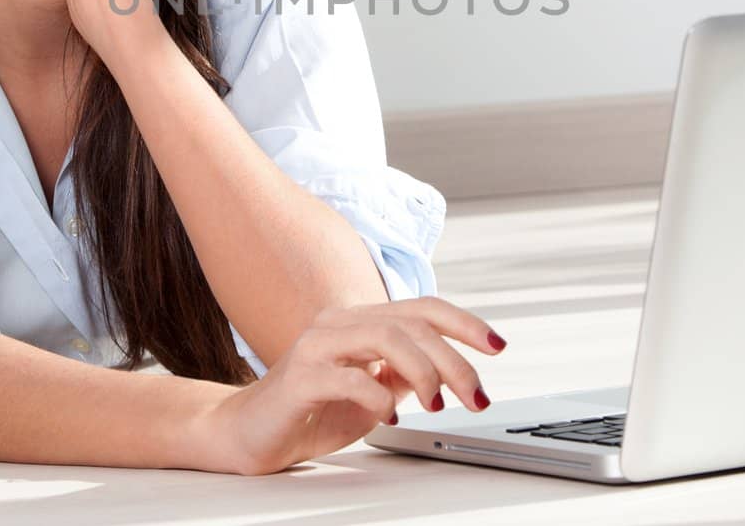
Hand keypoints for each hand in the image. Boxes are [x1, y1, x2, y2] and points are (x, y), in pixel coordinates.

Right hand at [191, 296, 505, 475]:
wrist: (247, 435)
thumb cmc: (310, 413)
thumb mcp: (371, 393)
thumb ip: (403, 375)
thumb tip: (446, 370)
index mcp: (358, 322)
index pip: (422, 309)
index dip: (465, 323)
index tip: (498, 346)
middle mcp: (338, 324)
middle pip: (412, 323)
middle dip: (455, 359)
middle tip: (476, 395)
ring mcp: (316, 346)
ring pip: (387, 337)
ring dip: (425, 373)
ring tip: (437, 405)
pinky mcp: (300, 377)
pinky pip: (352, 377)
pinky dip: (380, 397)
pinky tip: (389, 417)